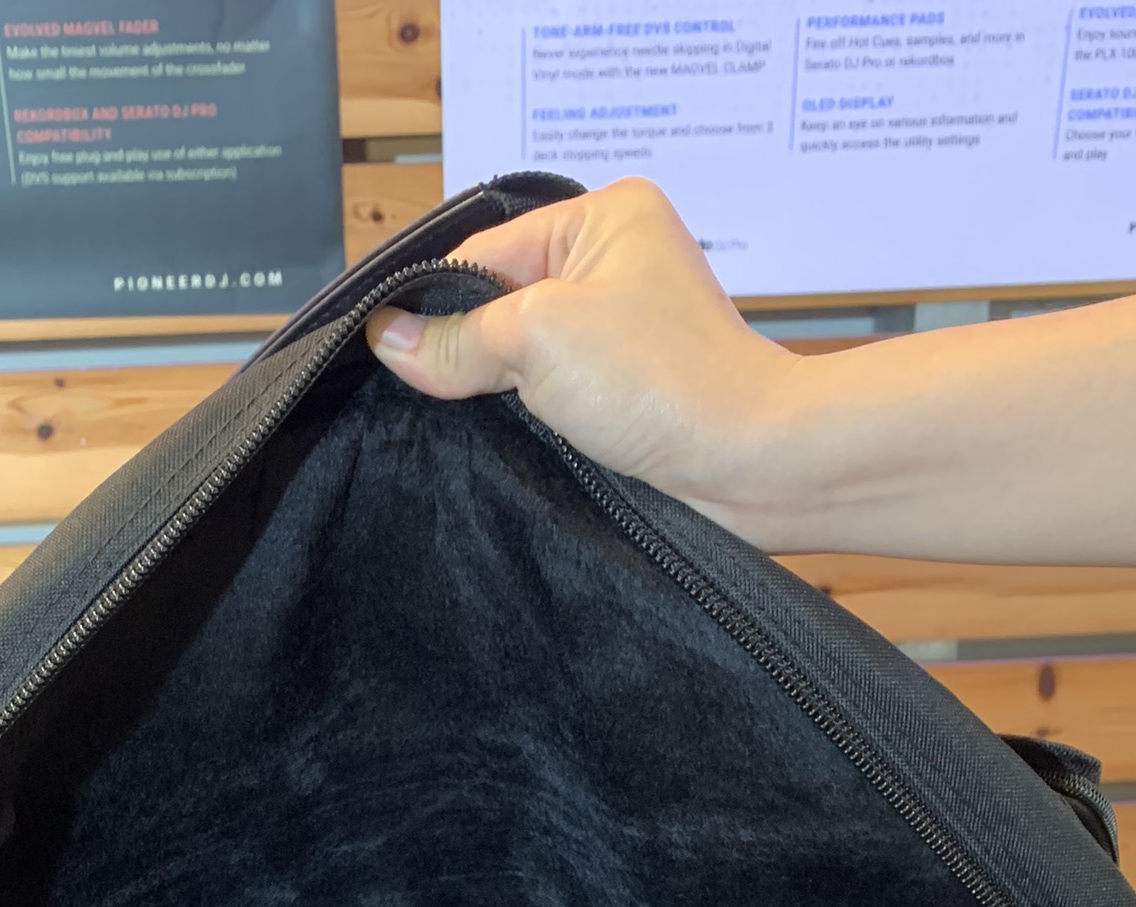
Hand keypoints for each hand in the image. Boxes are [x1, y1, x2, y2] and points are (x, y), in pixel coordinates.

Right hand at [364, 179, 806, 544]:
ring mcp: (626, 323)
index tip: (397, 351)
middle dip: (473, 347)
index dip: (440, 304)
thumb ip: (457, 340)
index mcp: (603, 214)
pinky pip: (557, 386)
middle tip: (444, 391)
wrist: (748, 462)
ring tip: (490, 416)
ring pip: (526, 349)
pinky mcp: (631, 382)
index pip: (485, 251)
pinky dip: (534, 411)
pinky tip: (522, 434)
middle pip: (501, 298)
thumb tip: (387, 339)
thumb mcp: (537, 340)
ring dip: (503, 386)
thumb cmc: (664, 381)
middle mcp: (617, 257)